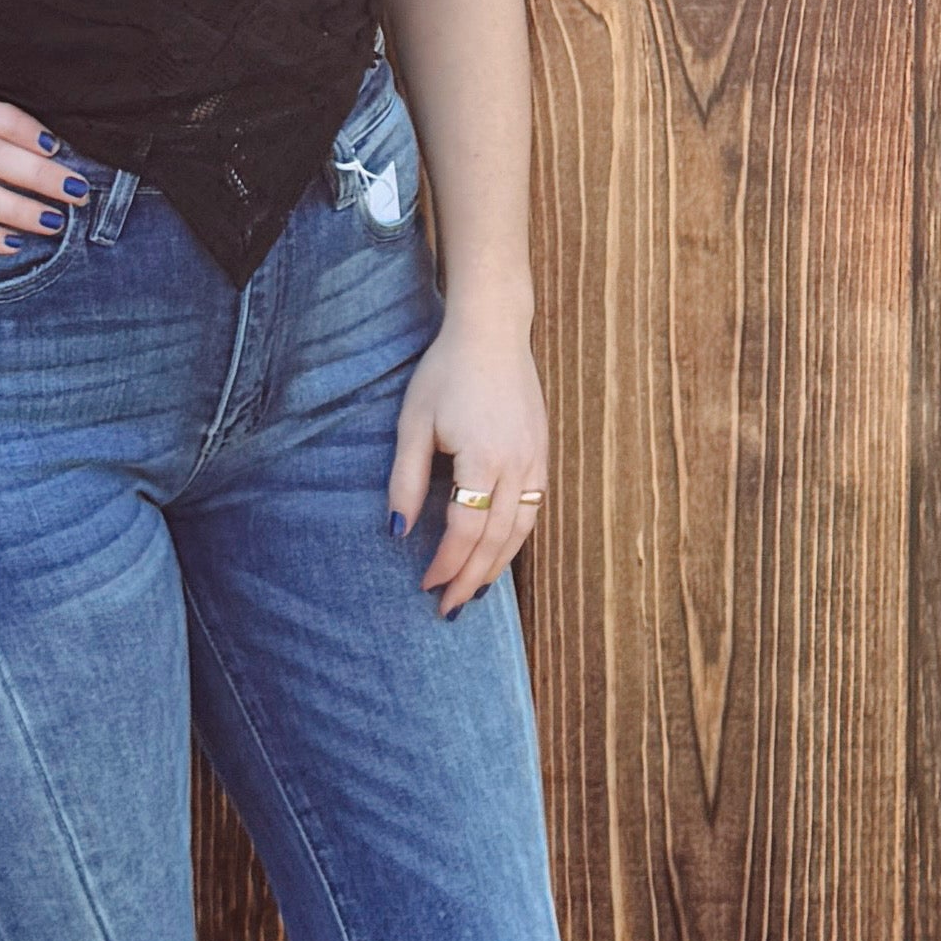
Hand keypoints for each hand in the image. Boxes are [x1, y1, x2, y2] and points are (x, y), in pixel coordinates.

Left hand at [388, 313, 546, 617]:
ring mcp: (535, 460)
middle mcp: (517, 465)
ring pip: (521, 531)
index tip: (424, 584)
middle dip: (470, 578)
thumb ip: (406, 479)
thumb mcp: (414, 423)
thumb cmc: (446, 372)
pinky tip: (498, 553)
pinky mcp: (542, 453)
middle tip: (448, 608)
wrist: (494, 332)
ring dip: (497, 566)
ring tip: (473, 591)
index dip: (445, 563)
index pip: (465, 530)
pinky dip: (515, 540)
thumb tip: (397, 530)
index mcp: (483, 458)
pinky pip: (533, 510)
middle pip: (496, 540)